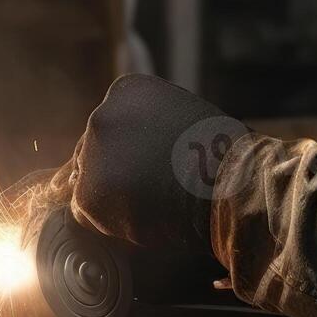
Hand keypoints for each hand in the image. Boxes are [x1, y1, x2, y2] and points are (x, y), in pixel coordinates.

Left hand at [70, 74, 249, 254]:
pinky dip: (113, 225)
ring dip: (114, 200)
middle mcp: (102, 114)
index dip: (131, 153)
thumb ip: (152, 124)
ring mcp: (92, 153)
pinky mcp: (88, 193)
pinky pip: (90, 215)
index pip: (112, 126)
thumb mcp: (183, 116)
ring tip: (154, 205)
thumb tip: (138, 147)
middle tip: (152, 192)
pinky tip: (146, 219)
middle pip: (95, 153)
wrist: (227, 182)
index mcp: (125, 91)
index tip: (154, 167)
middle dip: (118, 174)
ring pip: (91, 185)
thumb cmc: (220, 155)